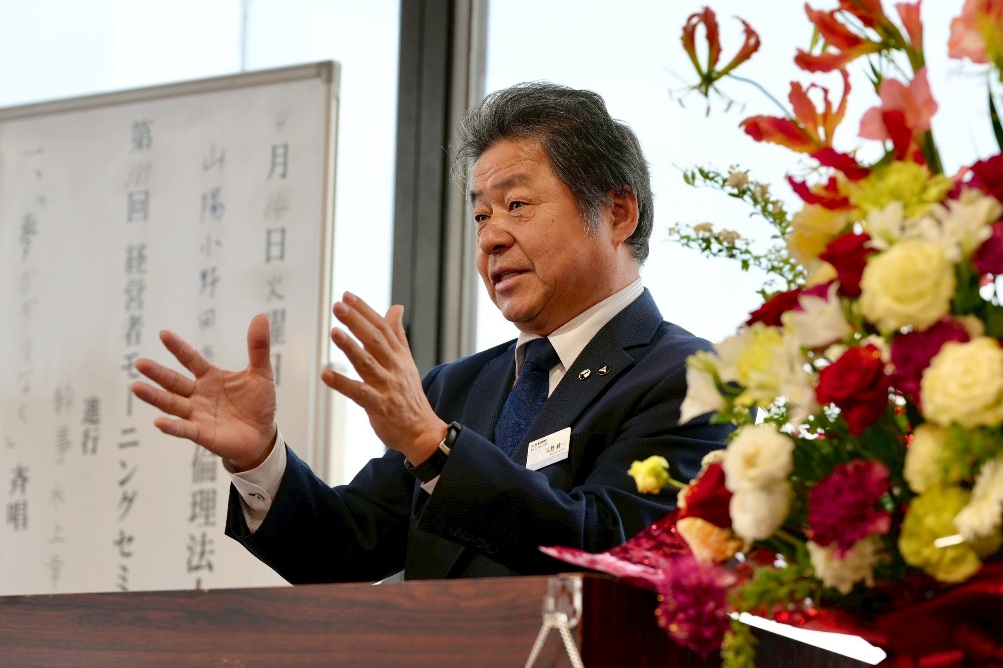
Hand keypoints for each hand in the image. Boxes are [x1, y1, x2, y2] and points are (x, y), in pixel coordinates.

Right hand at [131, 314, 277, 470]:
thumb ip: (258, 348)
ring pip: (172, 404)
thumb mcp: (261, 373)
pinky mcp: (202, 434)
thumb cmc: (259, 403)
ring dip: (155, 397)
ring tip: (136, 387)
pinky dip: (172, 426)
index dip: (179, 348)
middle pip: (174, 381)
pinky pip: (184, 429)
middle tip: (140, 363)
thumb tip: (261, 316)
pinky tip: (159, 422)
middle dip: (157, 373)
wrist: (263, 435)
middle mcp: (198, 394)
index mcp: (210, 377)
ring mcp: (198, 414)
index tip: (164, 334)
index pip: (191, 359)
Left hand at [322, 292, 446, 462]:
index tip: (347, 296)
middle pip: (375, 340)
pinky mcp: (379, 406)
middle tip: (338, 306)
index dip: (364, 311)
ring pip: (368, 363)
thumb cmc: (409, 397)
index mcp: (399, 356)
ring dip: (350, 347)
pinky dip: (342, 383)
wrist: (422, 431)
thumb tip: (396, 307)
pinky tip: (326, 374)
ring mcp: (387, 387)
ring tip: (334, 332)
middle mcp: (394, 368)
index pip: (382, 328)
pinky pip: (359, 393)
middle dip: (357, 321)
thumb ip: (398, 334)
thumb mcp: (407, 362)